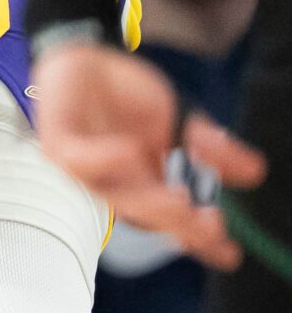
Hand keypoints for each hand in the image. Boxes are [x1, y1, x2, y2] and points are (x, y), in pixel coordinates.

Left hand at [36, 41, 263, 269]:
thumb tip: (253, 172)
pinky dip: (104, 159)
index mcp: (144, 184)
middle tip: (209, 225)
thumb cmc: (127, 95)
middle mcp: (115, 184)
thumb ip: (207, 144)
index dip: (199, 239)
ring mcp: (85, 169)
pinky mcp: (59, 146)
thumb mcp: (177, 117)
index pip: (172, 220)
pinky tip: (131, 152)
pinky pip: (77, 160)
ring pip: (113, 197)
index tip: (229, 253)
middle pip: (145, 216)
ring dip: (146, 201)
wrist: (87, 59)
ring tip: (180, 201)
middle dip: (178, 224)